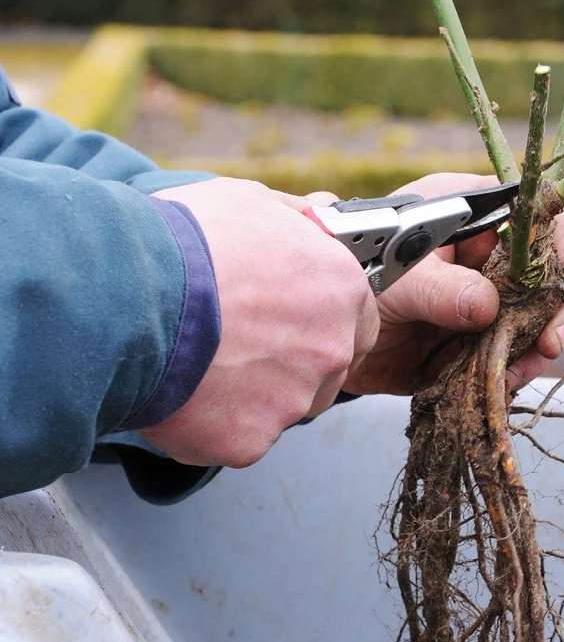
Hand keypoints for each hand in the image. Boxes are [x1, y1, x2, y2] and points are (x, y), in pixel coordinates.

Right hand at [139, 178, 378, 467]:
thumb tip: (317, 216)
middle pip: (325, 369)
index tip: (298, 321)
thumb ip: (296, 218)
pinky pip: (239, 436)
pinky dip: (214, 422)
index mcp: (341, 290)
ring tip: (204, 362)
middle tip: (240, 342)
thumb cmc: (186, 242)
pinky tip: (185, 391)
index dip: (326, 321)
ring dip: (253, 393)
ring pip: (282, 406)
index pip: (359, 321)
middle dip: (291, 361)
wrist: (126, 296)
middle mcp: (331, 349)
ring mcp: (293, 400)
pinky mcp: (250, 440)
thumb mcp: (250, 201)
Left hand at [342, 173, 563, 395]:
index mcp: (469, 212)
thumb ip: (438, 288)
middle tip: (549, 342)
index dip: (558, 242)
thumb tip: (485, 306)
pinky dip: (514, 368)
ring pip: (538, 313)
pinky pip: (513, 349)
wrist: (331, 333)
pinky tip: (503, 382)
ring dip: (537, 345)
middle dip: (557, 307)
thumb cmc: (357, 279)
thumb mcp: (395, 279)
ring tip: (519, 371)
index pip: (534, 212)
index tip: (563, 282)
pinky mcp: (480, 334)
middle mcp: (487, 251)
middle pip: (548, 268)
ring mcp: (487, 293)